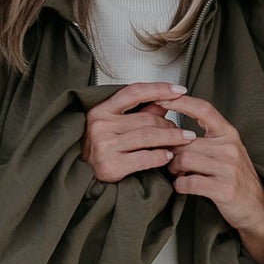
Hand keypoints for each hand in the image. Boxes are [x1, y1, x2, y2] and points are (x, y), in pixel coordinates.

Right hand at [81, 81, 198, 182]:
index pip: (135, 92)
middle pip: (147, 119)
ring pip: (149, 136)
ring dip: (171, 138)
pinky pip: (144, 157)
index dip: (159, 89)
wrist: (79, 174)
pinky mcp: (111, 165)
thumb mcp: (112, 124)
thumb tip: (163, 104)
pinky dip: (160, 156)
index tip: (178, 90)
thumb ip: (137, 113)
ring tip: (183, 140)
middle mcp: (101, 125)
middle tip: (183, 131)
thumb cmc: (98, 148)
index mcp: (101, 110)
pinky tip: (168, 156)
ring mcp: (105, 146)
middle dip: (170, 124)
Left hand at [162, 94, 263, 255]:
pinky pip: (189, 182)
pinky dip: (180, 186)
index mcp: (229, 134)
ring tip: (178, 174)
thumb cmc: (234, 178)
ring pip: (184, 159)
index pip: (204, 109)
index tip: (162, 98)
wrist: (256, 208)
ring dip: (174, 169)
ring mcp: (228, 168)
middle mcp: (230, 147)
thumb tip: (170, 132)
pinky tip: (183, 187)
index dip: (182, 102)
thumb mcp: (225, 152)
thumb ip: (203, 140)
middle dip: (171, 152)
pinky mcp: (224, 189)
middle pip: (185, 141)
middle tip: (170, 162)